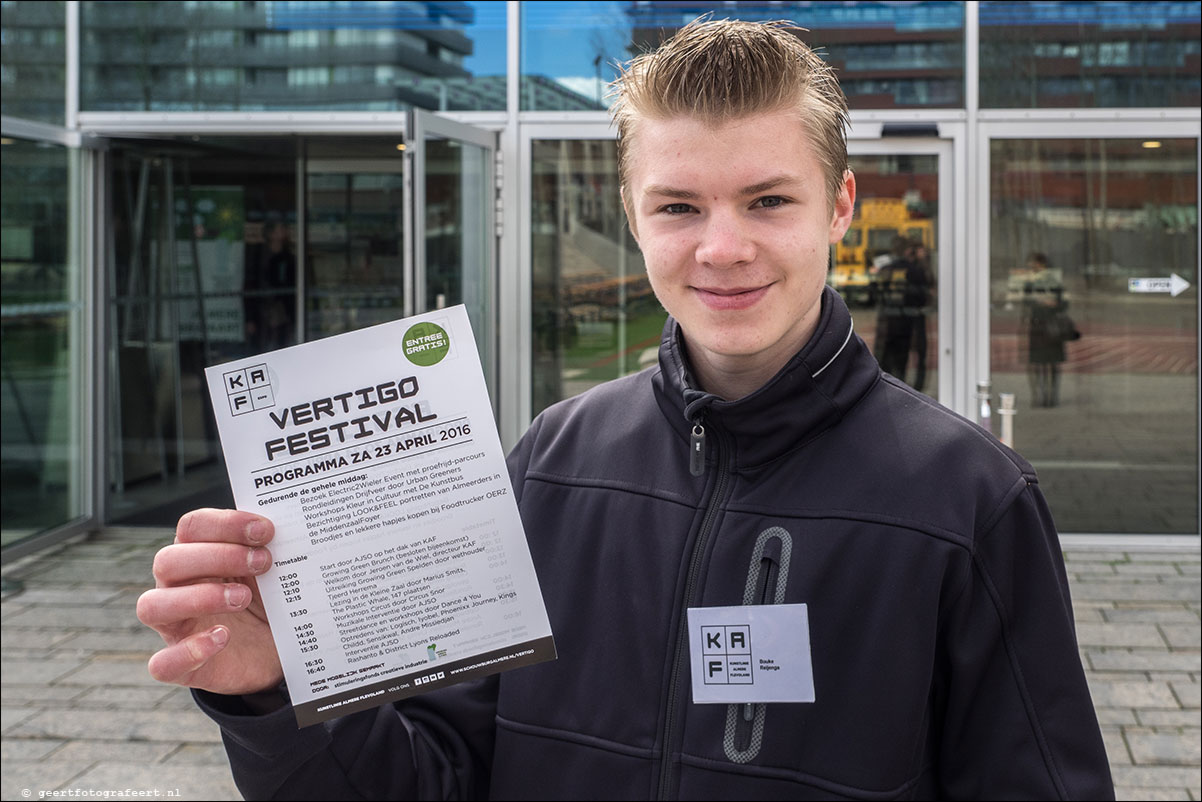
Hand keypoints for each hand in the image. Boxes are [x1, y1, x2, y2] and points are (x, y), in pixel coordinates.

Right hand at [137, 508, 283, 695]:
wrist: (278, 650)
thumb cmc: (268, 600)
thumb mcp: (272, 572)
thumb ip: (270, 548)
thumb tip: (292, 523)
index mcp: (197, 554)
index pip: (192, 527)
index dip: (225, 524)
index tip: (265, 530)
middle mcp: (176, 587)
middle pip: (168, 561)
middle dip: (217, 556)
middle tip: (262, 562)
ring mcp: (175, 627)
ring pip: (152, 606)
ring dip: (198, 597)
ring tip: (242, 598)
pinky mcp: (182, 667)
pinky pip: (163, 663)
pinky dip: (190, 650)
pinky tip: (223, 637)